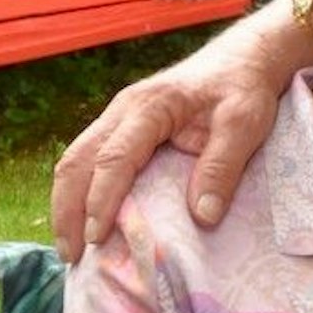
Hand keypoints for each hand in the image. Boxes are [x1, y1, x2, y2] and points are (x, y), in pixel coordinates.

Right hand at [49, 0, 312, 254]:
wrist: (244, 56)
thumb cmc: (244, 87)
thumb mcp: (245, 123)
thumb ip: (223, 166)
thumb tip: (203, 217)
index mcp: (150, 107)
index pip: (115, 158)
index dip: (102, 200)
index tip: (97, 238)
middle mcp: (124, 109)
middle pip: (78, 159)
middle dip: (67, 210)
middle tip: (71, 255)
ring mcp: (119, 116)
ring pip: (76, 158)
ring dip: (67, 203)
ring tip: (70, 247)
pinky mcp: (124, 126)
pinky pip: (90, 158)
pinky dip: (80, 191)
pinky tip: (84, 221)